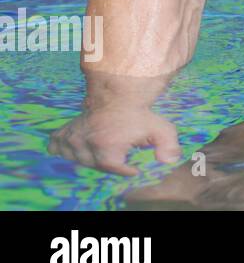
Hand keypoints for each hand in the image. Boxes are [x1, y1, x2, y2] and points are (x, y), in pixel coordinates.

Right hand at [49, 106, 181, 175]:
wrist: (118, 93)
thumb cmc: (140, 113)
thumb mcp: (161, 128)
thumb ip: (168, 146)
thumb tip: (168, 161)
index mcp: (106, 148)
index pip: (114, 170)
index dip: (126, 167)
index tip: (133, 162)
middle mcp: (85, 145)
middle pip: (96, 166)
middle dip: (110, 160)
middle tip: (121, 145)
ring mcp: (72, 139)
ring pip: (78, 160)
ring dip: (90, 155)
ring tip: (105, 142)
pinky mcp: (65, 132)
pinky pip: (57, 147)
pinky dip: (65, 148)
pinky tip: (80, 142)